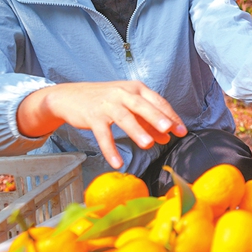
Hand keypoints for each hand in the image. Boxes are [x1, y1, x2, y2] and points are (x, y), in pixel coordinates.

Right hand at [18, 81, 187, 168]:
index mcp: (135, 88)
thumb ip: (148, 121)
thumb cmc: (105, 101)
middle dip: (157, 117)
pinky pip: (103, 135)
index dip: (170, 116)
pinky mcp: (92, 116)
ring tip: (149, 144)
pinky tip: (117, 163)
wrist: (70, 96)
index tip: (181, 131)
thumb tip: (167, 137)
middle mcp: (122, 93)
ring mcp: (107, 104)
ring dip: (137, 131)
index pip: (157, 101)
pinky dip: (110, 149)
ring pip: (124, 118)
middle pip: (142, 106)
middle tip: (169, 129)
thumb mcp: (128, 106)